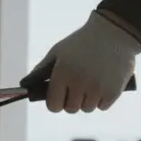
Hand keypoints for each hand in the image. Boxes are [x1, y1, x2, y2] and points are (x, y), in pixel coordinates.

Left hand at [22, 11, 140, 112]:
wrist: (114, 31)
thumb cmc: (82, 42)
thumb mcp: (58, 51)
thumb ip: (41, 70)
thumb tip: (26, 86)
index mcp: (62, 74)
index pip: (53, 106)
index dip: (55, 103)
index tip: (59, 98)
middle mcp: (79, 83)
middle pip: (71, 109)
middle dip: (72, 100)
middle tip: (77, 87)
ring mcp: (97, 88)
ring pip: (87, 109)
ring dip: (88, 100)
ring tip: (91, 83)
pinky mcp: (113, 91)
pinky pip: (103, 106)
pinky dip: (102, 99)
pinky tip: (103, 84)